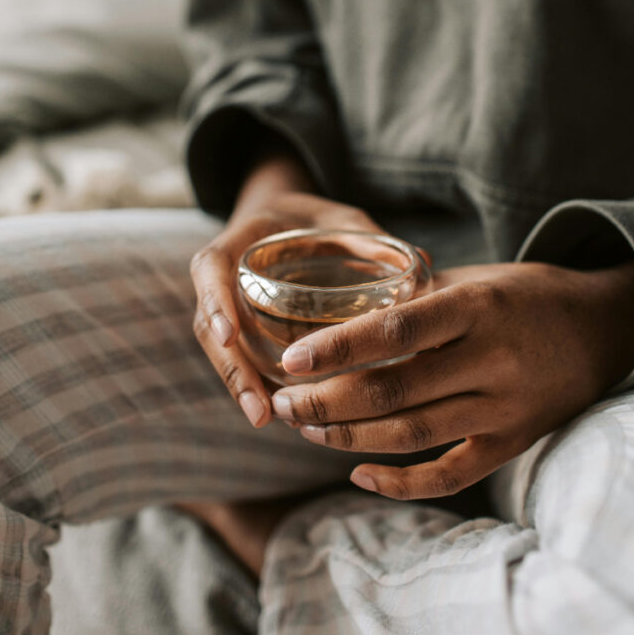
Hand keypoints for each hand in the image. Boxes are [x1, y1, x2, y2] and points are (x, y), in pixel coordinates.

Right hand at [190, 176, 384, 428]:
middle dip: (230, 367)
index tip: (230, 334)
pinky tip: (275, 414)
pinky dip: (252, 382)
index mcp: (240, 239)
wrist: (282, 216)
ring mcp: (227, 303)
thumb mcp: (338, 217)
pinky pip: (238, 354)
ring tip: (265, 419)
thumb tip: (423, 259)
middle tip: (258, 408)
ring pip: (220, 348)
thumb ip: (368, 237)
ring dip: (239, 384)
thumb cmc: (312, 216)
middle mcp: (224, 274)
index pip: (211, 267)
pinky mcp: (239, 326)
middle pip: (210, 323)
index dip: (215, 300)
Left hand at [270, 260, 633, 499]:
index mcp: (476, 307)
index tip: (290, 359)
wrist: (600, 329)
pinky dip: (401, 482)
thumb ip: (415, 295)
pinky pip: (450, 475)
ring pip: (412, 434)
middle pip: (393, 390)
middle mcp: (491, 359)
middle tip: (282, 401)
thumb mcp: (474, 277)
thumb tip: (343, 306)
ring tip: (305, 426)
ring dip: (349, 436)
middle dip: (327, 401)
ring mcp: (504, 407)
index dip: (338, 348)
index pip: (394, 332)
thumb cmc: (523, 294)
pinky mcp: (511, 442)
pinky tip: (358, 473)